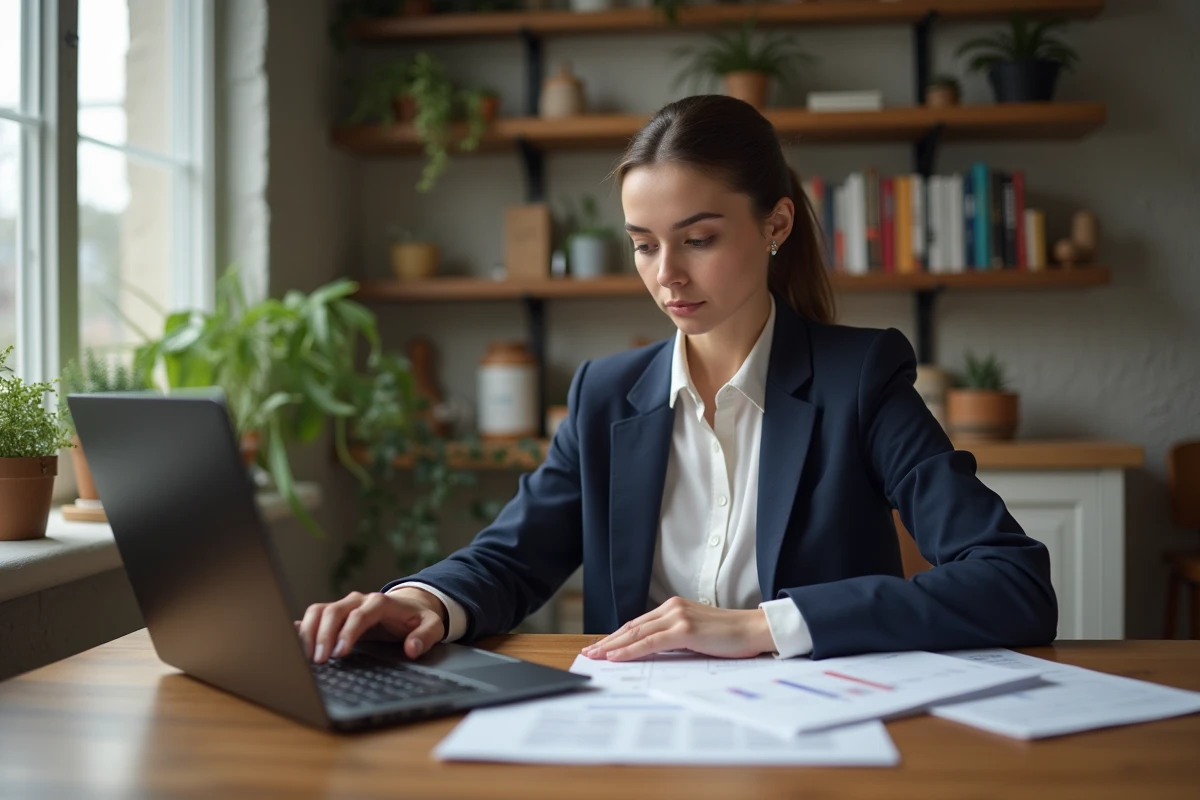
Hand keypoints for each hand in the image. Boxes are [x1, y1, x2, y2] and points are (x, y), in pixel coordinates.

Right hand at [296, 588, 446, 663]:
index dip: (347, 633)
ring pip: (319, 611)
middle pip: (333, 611)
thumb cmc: (419, 618)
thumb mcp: (432, 625)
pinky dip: (302, 626)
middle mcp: (359, 599)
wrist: (411, 605)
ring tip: (303, 657)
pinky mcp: (335, 612)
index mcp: (380, 602)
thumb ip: (425, 636)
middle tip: (317, 661)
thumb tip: (412, 649)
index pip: (359, 615)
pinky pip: (314, 615)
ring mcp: (345, 604)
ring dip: (308, 632)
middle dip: (322, 635)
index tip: (339, 654)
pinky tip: (291, 640)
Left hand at [581, 596, 774, 661]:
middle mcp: (672, 608)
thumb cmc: (730, 636)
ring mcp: (678, 617)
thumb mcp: (697, 634)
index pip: (638, 624)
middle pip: (632, 627)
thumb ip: (675, 638)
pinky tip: (616, 656)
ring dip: (613, 646)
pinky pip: (650, 642)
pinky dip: (631, 650)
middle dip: (608, 641)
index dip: (617, 636)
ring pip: (637, 633)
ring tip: (595, 656)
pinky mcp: (684, 629)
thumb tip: (652, 653)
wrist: (754, 631)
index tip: (601, 646)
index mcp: (674, 607)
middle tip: (589, 653)